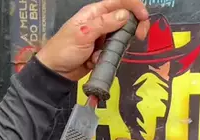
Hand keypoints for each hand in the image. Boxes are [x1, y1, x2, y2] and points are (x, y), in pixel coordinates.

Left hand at [35, 0, 150, 81]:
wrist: (55, 72)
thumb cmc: (64, 49)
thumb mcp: (83, 34)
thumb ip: (104, 23)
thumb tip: (126, 14)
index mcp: (95, 12)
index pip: (119, 2)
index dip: (134, 7)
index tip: (144, 18)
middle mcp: (101, 22)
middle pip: (126, 19)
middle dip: (133, 27)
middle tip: (139, 36)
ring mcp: (102, 38)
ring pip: (122, 37)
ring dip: (117, 46)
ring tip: (103, 54)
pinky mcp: (102, 52)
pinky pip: (114, 52)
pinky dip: (108, 57)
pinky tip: (95, 62)